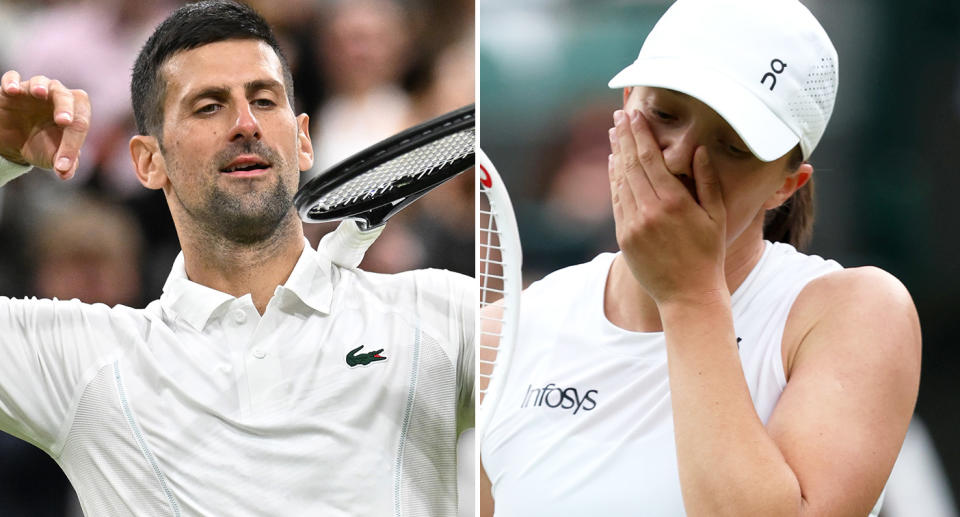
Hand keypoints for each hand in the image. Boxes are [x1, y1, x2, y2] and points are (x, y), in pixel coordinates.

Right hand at [0, 71, 90, 178]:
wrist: (15, 141)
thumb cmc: (41, 144)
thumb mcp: (53, 157)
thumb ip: (65, 164)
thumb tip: (65, 173)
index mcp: (74, 113)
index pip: (80, 123)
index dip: (73, 144)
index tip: (62, 164)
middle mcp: (57, 97)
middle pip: (66, 96)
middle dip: (66, 108)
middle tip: (65, 122)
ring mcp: (33, 91)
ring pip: (41, 81)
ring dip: (41, 86)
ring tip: (40, 93)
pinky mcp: (9, 91)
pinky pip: (12, 78)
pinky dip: (11, 81)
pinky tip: (12, 90)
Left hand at [607, 109, 726, 305]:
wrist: (687, 295)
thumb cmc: (709, 254)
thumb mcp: (717, 216)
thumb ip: (708, 181)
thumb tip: (699, 150)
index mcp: (675, 203)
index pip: (651, 158)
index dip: (640, 134)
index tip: (635, 114)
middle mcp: (650, 211)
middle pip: (631, 164)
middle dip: (624, 136)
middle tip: (619, 115)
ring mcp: (633, 224)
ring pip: (620, 180)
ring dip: (616, 153)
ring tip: (614, 132)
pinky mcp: (624, 236)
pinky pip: (616, 200)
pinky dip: (614, 179)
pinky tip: (614, 163)